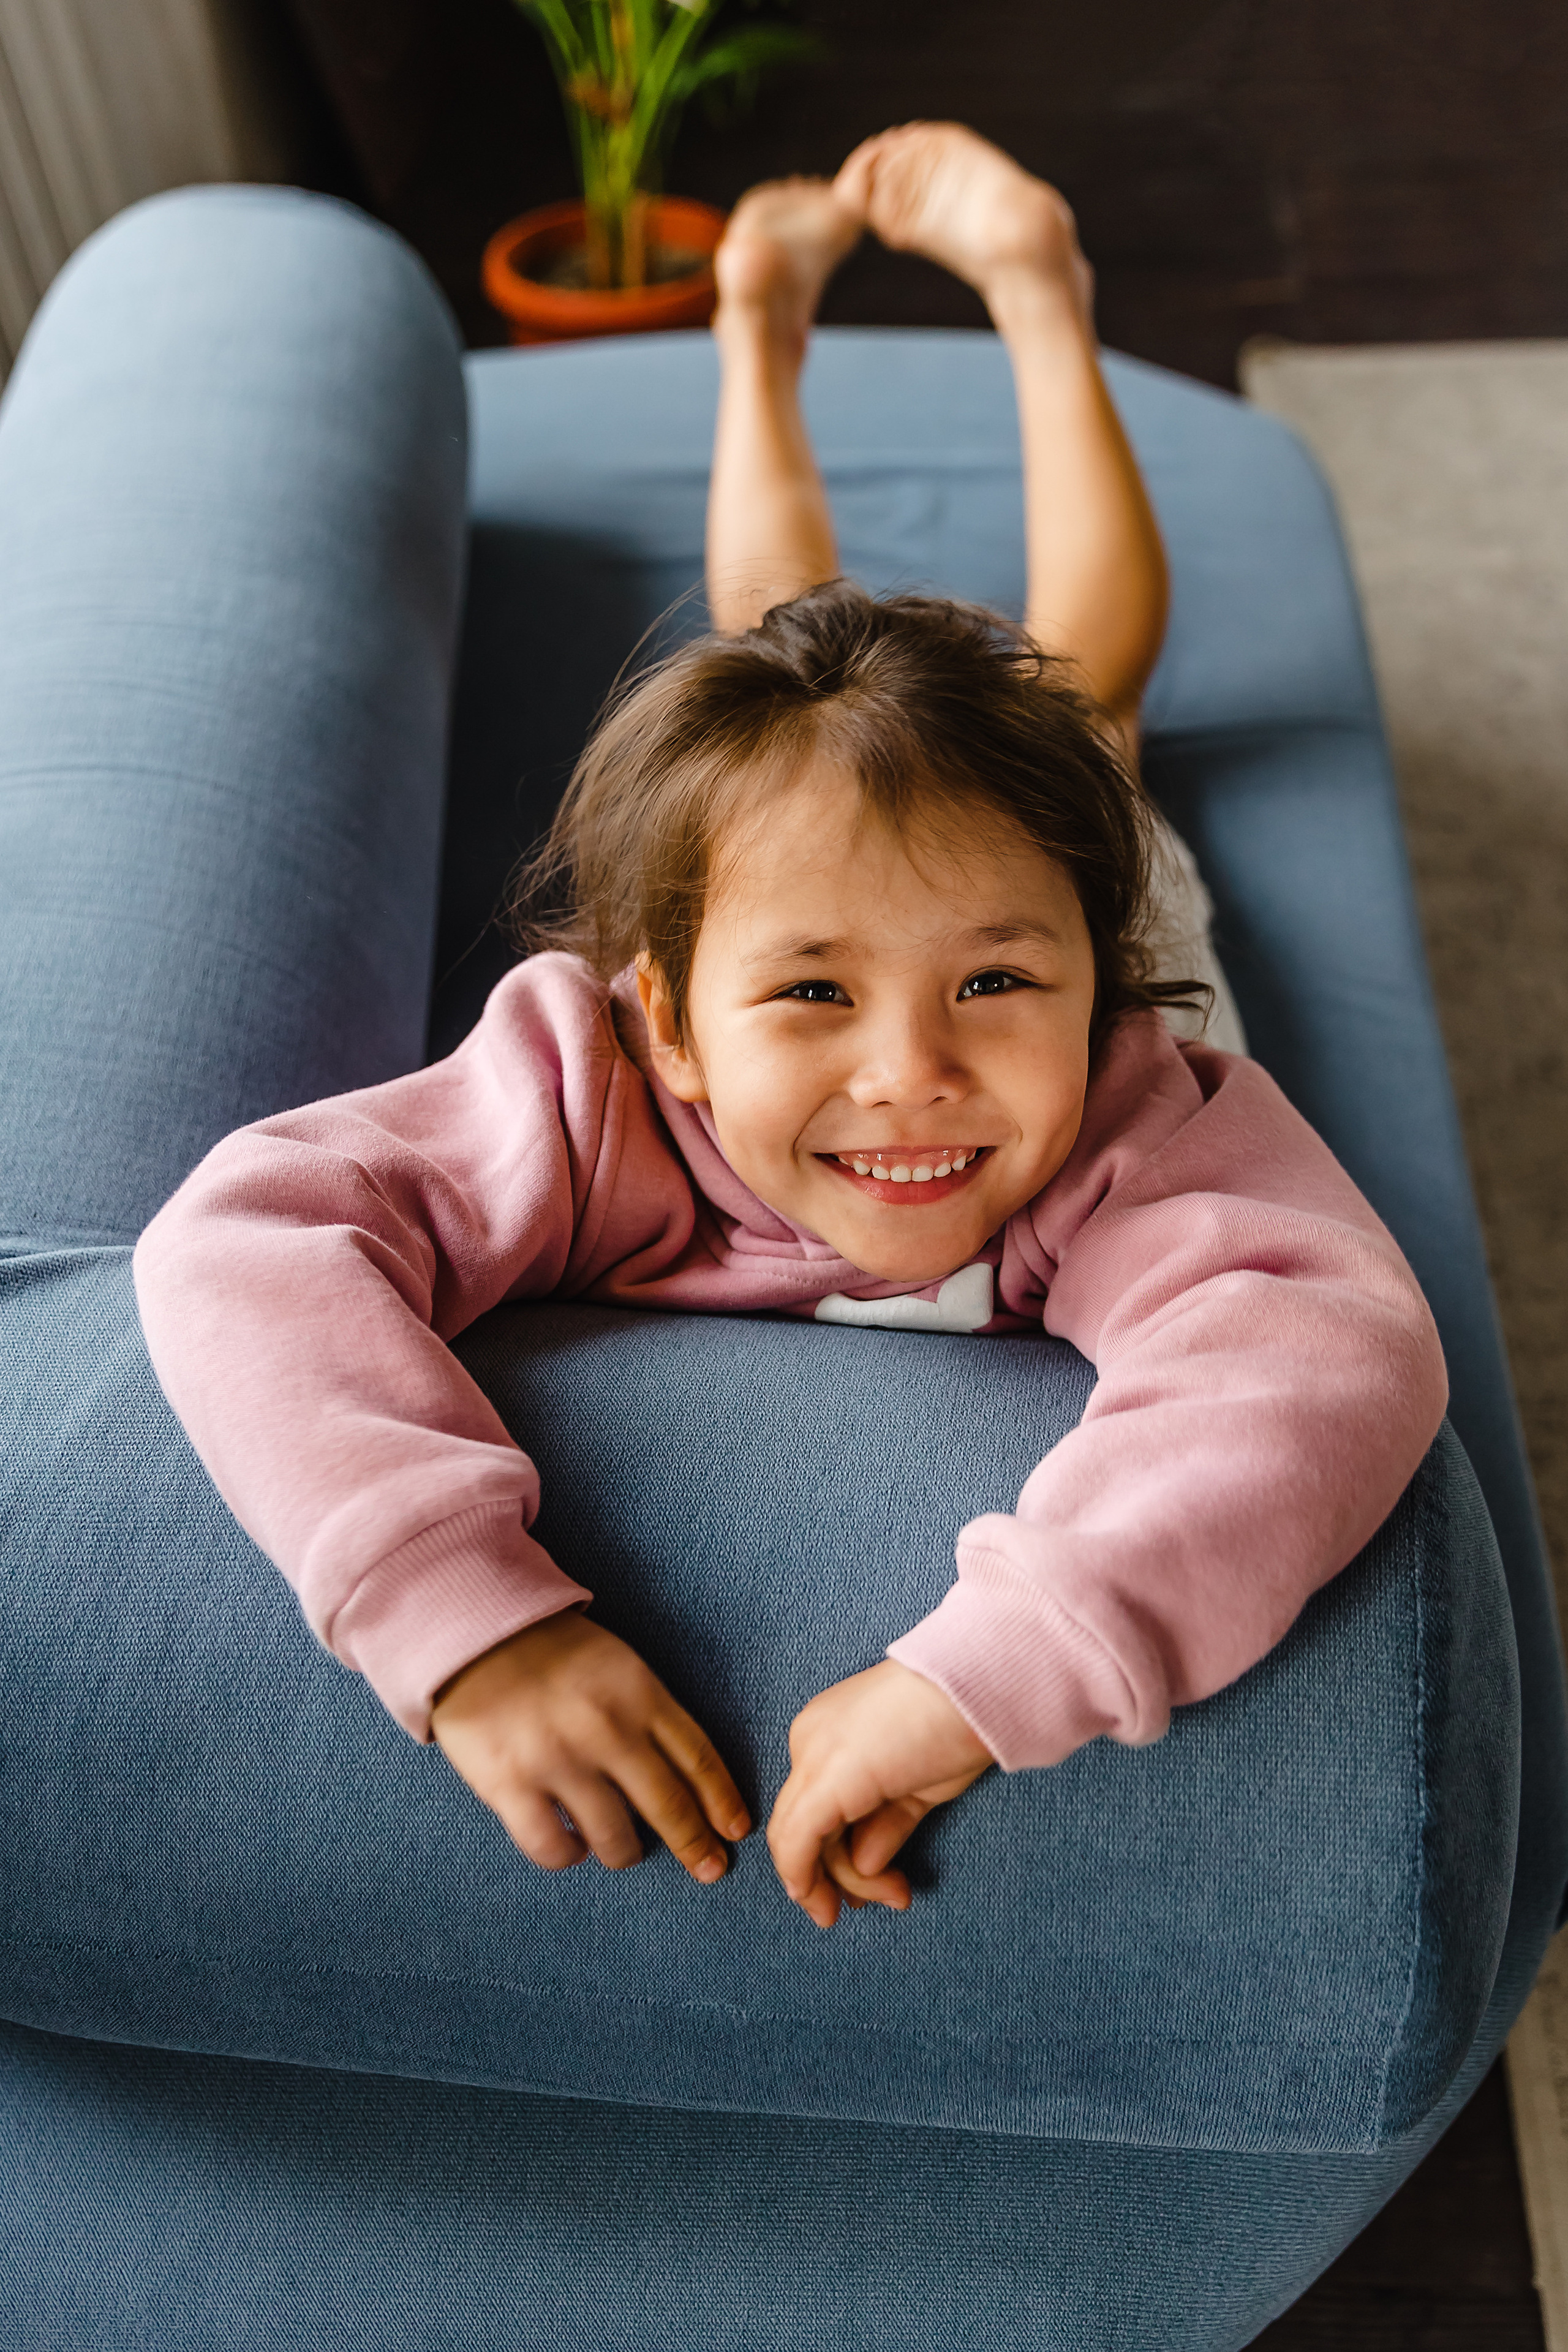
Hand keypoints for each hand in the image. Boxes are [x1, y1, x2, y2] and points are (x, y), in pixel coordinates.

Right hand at [431, 1610, 749, 1884]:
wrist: (473, 1632)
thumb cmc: (551, 1651)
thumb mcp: (618, 1665)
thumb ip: (649, 1714)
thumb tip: (680, 1777)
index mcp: (639, 1693)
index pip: (698, 1758)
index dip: (722, 1801)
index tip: (736, 1831)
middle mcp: (606, 1730)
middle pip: (669, 1805)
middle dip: (695, 1845)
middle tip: (710, 1869)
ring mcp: (558, 1759)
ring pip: (615, 1838)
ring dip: (627, 1853)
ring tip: (624, 1851)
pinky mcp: (510, 1784)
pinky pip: (552, 1846)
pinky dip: (569, 1855)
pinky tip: (572, 1847)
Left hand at [766, 1659, 993, 1928]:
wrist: (981, 1687)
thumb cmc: (962, 1723)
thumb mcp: (919, 1783)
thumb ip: (885, 1822)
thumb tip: (866, 1863)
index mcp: (832, 1732)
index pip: (818, 1807)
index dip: (836, 1856)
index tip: (876, 1885)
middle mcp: (810, 1741)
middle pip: (803, 1827)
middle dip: (834, 1876)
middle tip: (879, 1904)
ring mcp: (812, 1758)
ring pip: (799, 1843)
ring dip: (844, 1884)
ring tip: (898, 1895)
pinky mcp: (824, 1783)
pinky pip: (796, 1846)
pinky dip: (807, 1881)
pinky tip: (833, 1905)